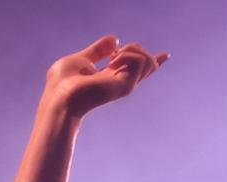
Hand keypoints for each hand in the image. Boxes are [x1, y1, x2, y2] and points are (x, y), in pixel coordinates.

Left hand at [44, 35, 168, 118]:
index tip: (166, 55)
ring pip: (148, 59)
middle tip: (112, 54)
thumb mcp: (81, 59)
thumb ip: (98, 50)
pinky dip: (128, 54)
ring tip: (113, 57)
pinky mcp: (126, 86)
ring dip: (132, 50)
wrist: (59, 97)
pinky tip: (113, 61)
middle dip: (133, 47)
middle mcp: (121, 82)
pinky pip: (141, 61)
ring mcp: (125, 85)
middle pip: (147, 61)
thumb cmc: (62, 83)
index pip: (136, 69)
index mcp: (111, 77)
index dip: (152, 61)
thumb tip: (115, 39)